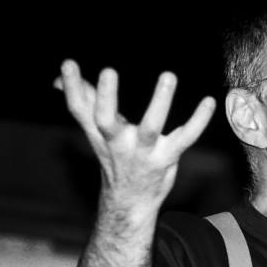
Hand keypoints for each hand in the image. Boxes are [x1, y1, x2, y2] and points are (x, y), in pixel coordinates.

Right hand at [56, 59, 215, 214]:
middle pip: (106, 120)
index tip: (68, 63)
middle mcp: (117, 143)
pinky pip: (186, 137)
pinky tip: (209, 101)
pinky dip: (199, 120)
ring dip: (160, 102)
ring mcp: (143, 152)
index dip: (72, 88)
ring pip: (150, 127)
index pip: (80, 110)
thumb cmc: (115, 157)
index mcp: (99, 134)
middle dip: (105, 97)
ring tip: (168, 76)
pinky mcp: (167, 157)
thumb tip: (57, 78)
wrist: (130, 203)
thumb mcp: (96, 133)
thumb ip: (83, 102)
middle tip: (107, 70)